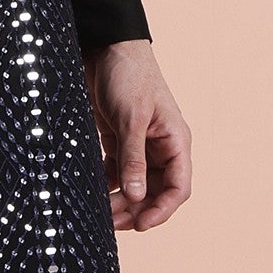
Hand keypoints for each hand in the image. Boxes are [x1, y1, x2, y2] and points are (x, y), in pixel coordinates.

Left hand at [83, 40, 189, 231]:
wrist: (106, 47)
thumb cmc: (128, 75)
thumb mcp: (131, 118)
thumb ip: (133, 158)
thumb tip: (134, 196)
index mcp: (175, 142)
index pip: (178, 187)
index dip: (162, 210)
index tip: (141, 225)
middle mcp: (160, 148)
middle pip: (155, 192)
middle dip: (136, 210)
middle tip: (111, 223)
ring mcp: (139, 146)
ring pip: (135, 186)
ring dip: (120, 202)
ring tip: (100, 214)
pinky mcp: (118, 141)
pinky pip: (117, 173)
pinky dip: (108, 186)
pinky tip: (93, 194)